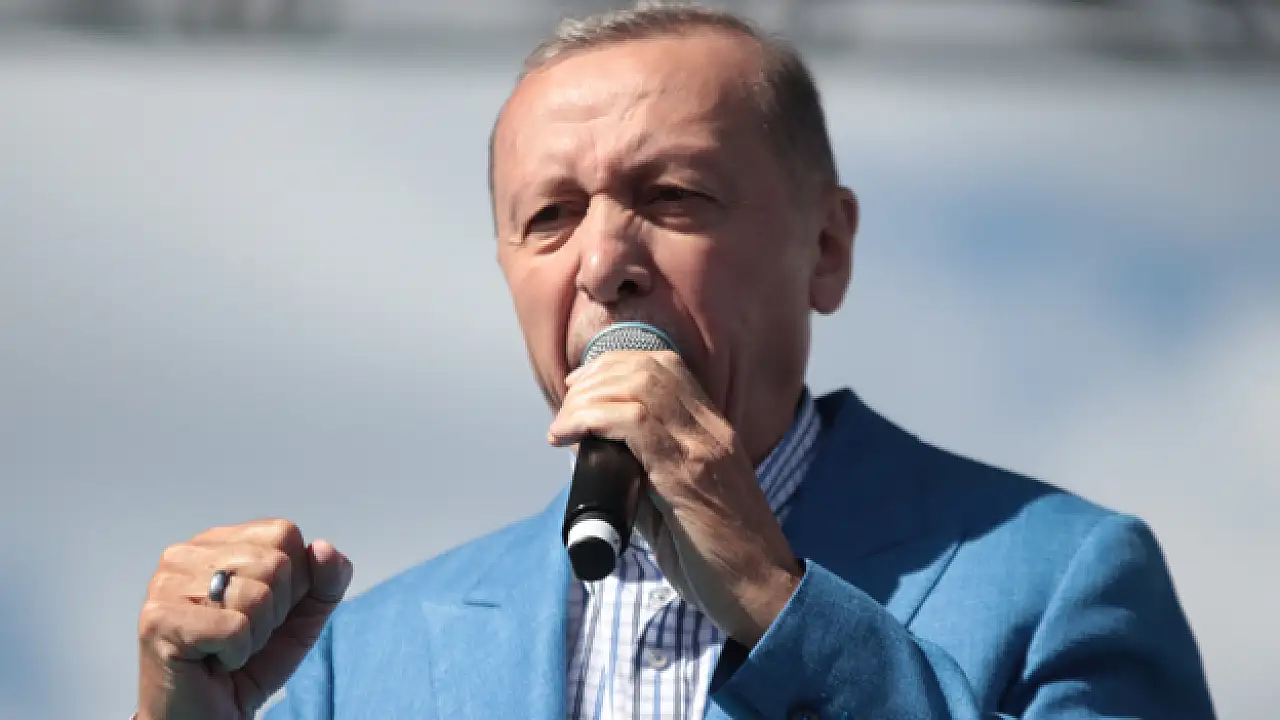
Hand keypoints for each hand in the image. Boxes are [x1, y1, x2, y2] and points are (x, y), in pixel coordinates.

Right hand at [136, 519, 353, 719]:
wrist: (208, 716)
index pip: (283, 533)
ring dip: (256, 636)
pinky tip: (215, 661)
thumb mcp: (303, 616)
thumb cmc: (249, 663)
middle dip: (275, 612)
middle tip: (245, 635)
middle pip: (274, 563)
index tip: (268, 610)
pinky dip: (237, 654)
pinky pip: (234, 628)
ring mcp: (166, 584)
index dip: (294, 580)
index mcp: (219, 541)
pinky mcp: (158, 619)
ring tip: (228, 648)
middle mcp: (186, 554)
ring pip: (256, 595)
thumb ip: (326, 579)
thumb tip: (323, 547)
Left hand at [548, 351, 802, 645]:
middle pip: (647, 367)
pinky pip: (632, 420)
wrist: (762, 592)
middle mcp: (711, 429)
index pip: (666, 367)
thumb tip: (595, 465)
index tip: (582, 390)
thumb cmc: (718, 560)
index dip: (617, 366)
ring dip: (587, 398)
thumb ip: (644, 479)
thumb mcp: (677, 507)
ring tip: (564, 426)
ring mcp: (703, 447)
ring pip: (637, 386)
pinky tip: (569, 434)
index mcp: (714, 432)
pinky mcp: (688, 472)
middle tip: (568, 407)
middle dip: (596, 377)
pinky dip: (591, 418)